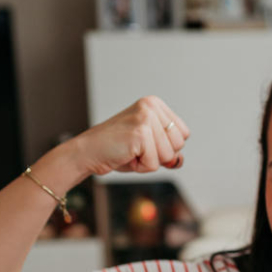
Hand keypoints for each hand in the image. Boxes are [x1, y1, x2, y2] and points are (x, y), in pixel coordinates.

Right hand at [70, 96, 190, 177]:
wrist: (88, 152)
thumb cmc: (117, 150)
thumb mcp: (149, 148)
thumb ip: (170, 152)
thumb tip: (179, 160)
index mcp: (155, 104)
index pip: (183, 134)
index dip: (167, 146)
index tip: (144, 142)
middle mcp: (151, 106)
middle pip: (179, 144)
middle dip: (159, 154)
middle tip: (136, 148)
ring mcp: (146, 117)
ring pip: (169, 155)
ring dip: (150, 161)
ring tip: (131, 151)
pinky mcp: (140, 133)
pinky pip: (154, 164)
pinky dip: (141, 167)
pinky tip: (126, 155)